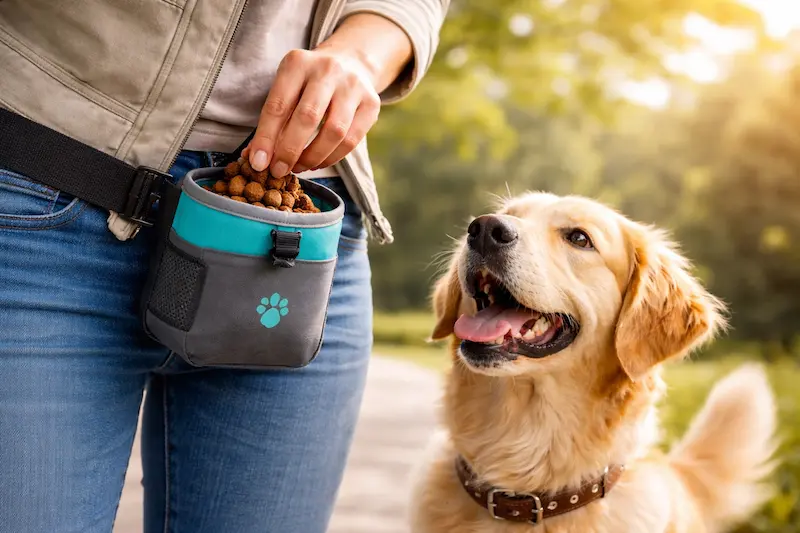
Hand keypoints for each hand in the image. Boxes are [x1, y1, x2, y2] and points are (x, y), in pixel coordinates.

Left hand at [244, 48, 381, 176]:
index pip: (278, 105)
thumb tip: (257, 159)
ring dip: (313, 157)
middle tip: (278, 171)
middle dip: (290, 151)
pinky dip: (332, 158)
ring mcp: (353, 85)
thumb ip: (273, 121)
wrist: (350, 62)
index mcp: (297, 62)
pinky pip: (351, 140)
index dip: (266, 138)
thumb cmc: (308, 84)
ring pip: (333, 132)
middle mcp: (327, 69)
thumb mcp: (287, 89)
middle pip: (307, 118)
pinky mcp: (372, 102)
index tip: (258, 163)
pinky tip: (318, 162)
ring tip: (299, 167)